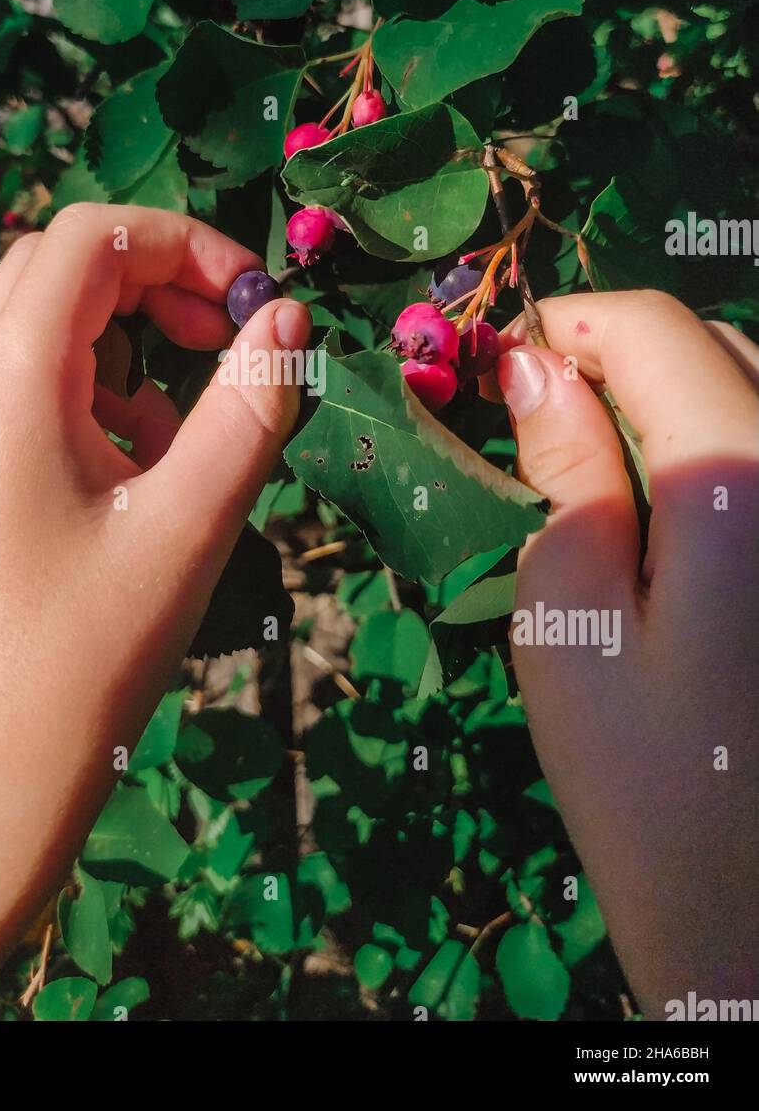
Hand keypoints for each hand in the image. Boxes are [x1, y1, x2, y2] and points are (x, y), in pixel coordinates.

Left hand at [0, 205, 309, 1017]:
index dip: (185, 242)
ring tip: (189, 433)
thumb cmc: (91, 649)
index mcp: (8, 376)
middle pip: (63, 268)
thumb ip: (251, 404)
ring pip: (50, 328)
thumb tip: (290, 319)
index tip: (258, 303)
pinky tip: (143, 479)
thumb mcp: (193, 519)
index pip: (92, 235)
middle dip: (160, 283)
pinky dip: (103, 399)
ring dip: (134, 345)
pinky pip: (37, 391)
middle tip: (232, 343)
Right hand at [495, 291, 758, 1017]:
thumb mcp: (568, 616)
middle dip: (622, 355)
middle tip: (541, 418)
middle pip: (720, 344)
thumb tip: (535, 367)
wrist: (757, 911)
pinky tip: (678, 505)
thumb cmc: (642, 775)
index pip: (656, 331)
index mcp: (740, 477)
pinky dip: (721, 440)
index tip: (501, 365)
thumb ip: (562, 471)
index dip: (567, 324)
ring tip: (601, 458)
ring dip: (676, 393)